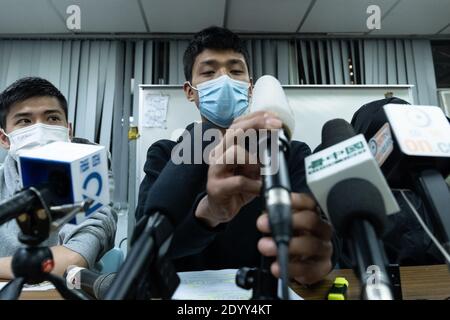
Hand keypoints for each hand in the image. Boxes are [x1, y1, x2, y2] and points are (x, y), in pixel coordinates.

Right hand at [195, 111, 282, 227]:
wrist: (220, 208)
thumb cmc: (237, 186)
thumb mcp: (252, 167)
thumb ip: (261, 154)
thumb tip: (280, 141)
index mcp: (227, 145)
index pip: (238, 124)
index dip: (256, 118)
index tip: (274, 118)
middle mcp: (218, 153)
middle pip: (233, 131)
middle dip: (256, 125)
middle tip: (275, 127)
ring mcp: (215, 169)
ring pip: (233, 152)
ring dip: (254, 158)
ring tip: (264, 169)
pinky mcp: (216, 187)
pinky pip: (238, 182)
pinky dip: (253, 184)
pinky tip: (260, 187)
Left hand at [257, 193, 332, 284]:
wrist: (301, 261)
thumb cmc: (291, 237)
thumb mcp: (282, 222)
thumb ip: (275, 215)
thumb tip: (264, 212)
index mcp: (312, 212)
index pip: (308, 201)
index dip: (292, 201)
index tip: (273, 204)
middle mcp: (322, 229)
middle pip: (311, 220)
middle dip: (285, 222)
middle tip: (263, 225)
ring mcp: (324, 248)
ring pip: (311, 245)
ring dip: (287, 246)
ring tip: (266, 247)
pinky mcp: (322, 267)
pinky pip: (310, 268)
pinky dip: (292, 268)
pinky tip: (277, 267)